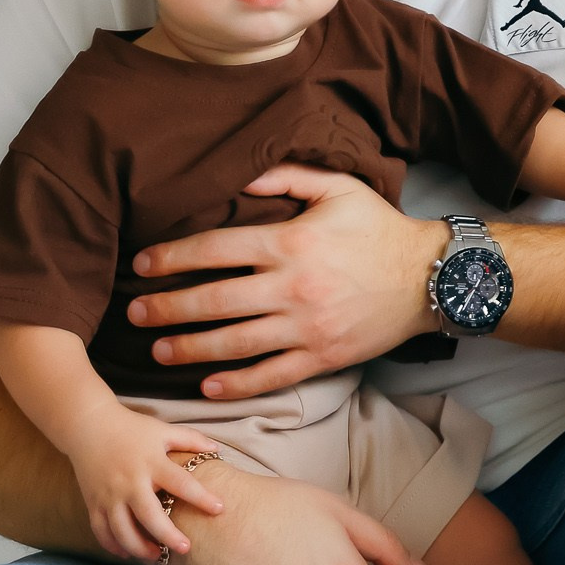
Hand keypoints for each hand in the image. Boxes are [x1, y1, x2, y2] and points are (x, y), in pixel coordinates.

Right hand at [48, 402, 226, 561]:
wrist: (89, 427)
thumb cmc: (132, 429)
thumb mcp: (163, 430)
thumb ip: (190, 439)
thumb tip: (217, 449)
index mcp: (151, 462)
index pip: (181, 483)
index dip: (201, 497)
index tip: (219, 509)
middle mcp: (130, 482)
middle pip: (149, 515)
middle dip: (168, 535)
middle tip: (186, 548)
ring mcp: (109, 495)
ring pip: (122, 530)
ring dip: (139, 547)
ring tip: (157, 556)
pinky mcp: (93, 503)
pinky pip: (101, 531)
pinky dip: (113, 546)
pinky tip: (127, 553)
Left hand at [127, 165, 442, 399]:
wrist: (429, 277)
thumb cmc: (380, 229)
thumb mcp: (339, 188)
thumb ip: (288, 178)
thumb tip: (240, 178)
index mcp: (291, 242)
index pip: (216, 249)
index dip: (173, 257)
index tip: (142, 266)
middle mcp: (293, 287)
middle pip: (214, 301)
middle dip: (167, 308)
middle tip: (134, 314)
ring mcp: (307, 326)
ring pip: (235, 343)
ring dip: (190, 348)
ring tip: (158, 351)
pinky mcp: (322, 356)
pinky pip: (271, 376)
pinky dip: (236, 385)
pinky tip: (207, 387)